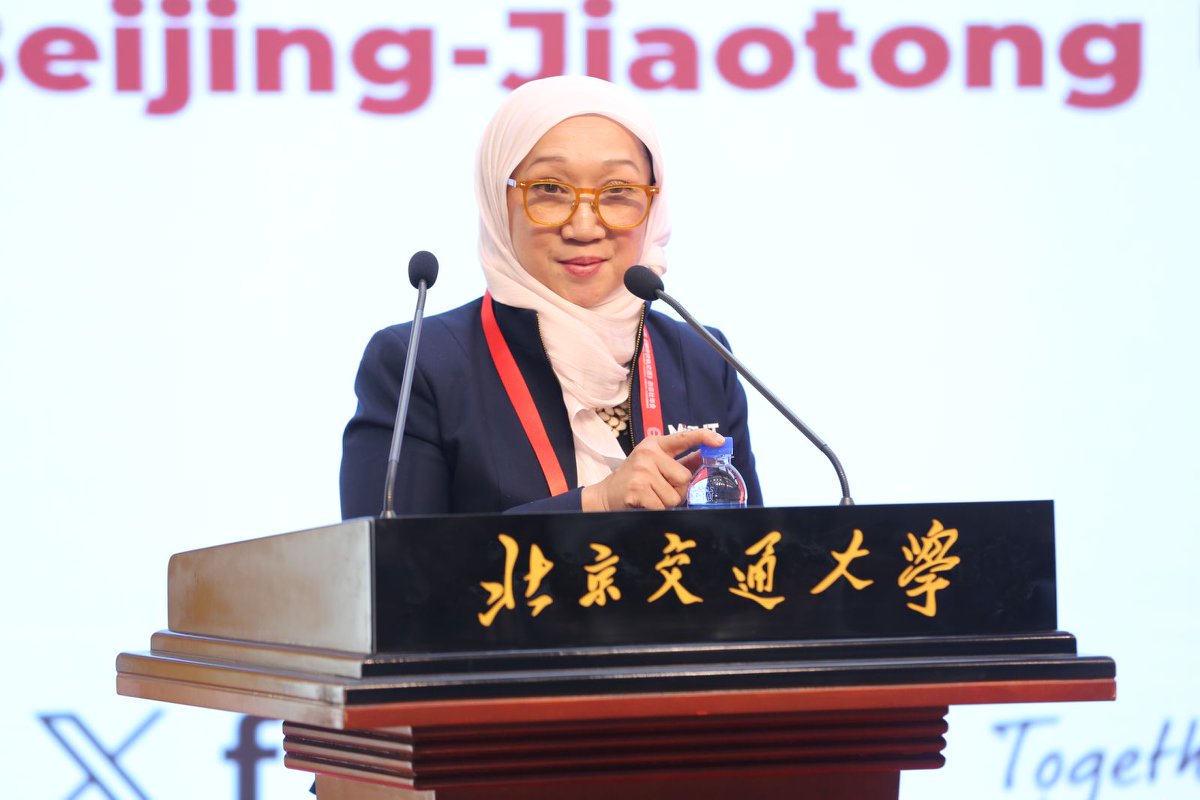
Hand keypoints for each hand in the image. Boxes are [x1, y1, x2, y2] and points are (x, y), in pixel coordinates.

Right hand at [582, 428, 725, 511]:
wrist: (605, 495)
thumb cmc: (635, 479)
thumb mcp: (655, 464)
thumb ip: (680, 461)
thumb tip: (705, 456)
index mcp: (654, 445)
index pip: (683, 437)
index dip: (703, 437)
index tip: (720, 441)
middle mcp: (648, 454)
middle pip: (685, 478)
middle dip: (677, 490)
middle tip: (659, 489)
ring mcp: (642, 471)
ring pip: (675, 496)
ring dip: (666, 502)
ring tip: (651, 497)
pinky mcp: (637, 489)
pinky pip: (663, 506)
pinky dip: (658, 510)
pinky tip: (645, 504)